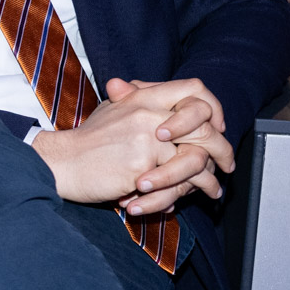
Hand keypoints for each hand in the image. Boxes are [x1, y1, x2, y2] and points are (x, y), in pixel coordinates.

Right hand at [32, 79, 230, 205]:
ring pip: (196, 157)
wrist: (62, 163)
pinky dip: (186, 194)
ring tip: (212, 190)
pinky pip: (177, 182)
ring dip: (210, 178)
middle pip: (204, 127)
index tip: (216, 126)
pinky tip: (187, 200)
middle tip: (227, 164)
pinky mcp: (144, 167)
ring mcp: (148, 140)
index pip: (193, 89)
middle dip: (222, 149)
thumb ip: (137, 102)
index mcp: (143, 97)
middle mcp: (149, 114)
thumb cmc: (86, 142)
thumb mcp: (111, 110)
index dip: (212, 107)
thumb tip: (162, 101)